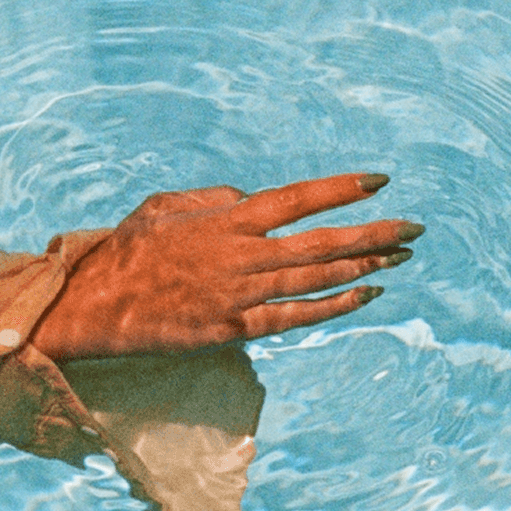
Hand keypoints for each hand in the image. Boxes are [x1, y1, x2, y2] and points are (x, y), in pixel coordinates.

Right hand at [30, 173, 423, 360]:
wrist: (96, 305)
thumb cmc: (127, 252)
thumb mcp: (167, 206)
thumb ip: (214, 197)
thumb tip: (250, 196)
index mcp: (228, 219)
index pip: (299, 199)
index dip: (343, 189)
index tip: (380, 180)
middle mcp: (243, 254)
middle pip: (323, 241)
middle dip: (374, 233)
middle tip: (414, 227)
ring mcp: (243, 294)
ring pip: (318, 278)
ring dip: (365, 267)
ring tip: (400, 258)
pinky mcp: (236, 330)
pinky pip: (297, 318)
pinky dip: (335, 306)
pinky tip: (367, 296)